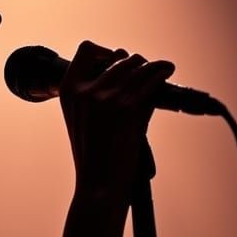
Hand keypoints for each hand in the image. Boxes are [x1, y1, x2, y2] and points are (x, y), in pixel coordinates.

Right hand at [59, 40, 174, 199]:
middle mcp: (85, 91)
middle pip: (119, 57)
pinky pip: (151, 78)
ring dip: (152, 66)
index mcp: (68, 92)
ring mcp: (106, 97)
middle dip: (135, 63)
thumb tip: (133, 68)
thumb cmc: (94, 157)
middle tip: (145, 73)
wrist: (98, 186)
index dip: (105, 50)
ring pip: (138, 65)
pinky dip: (163, 71)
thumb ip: (96, 95)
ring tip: (164, 69)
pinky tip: (168, 71)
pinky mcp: (128, 107)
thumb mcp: (82, 121)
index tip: (117, 58)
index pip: (86, 50)